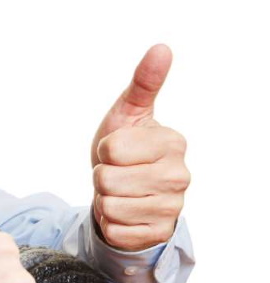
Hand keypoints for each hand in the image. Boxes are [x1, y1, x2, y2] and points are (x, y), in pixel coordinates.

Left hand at [90, 44, 189, 250]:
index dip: (104, 150)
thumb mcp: (127, 113)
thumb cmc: (124, 149)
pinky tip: (124, 213)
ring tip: (120, 192)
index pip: (111, 148)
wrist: (125, 191)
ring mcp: (173, 208)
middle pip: (107, 180)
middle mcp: (180, 176)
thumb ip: (144, 82)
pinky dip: (109, 223)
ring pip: (110, 206)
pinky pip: (114, 230)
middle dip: (101, 176)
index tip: (117, 151)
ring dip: (104, 200)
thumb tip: (161, 48)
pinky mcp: (158, 234)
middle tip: (117, 173)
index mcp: (173, 142)